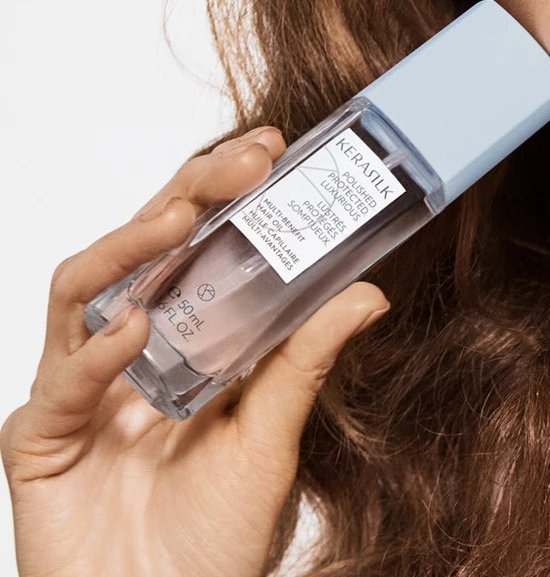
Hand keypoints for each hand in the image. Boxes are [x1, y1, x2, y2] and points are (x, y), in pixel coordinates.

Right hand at [1, 126, 390, 576]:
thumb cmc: (216, 537)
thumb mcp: (274, 434)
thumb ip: (307, 360)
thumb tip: (370, 290)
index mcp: (187, 333)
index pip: (199, 238)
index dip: (226, 189)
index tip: (272, 148)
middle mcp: (130, 346)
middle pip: (144, 245)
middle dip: (188, 193)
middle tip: (239, 165)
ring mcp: (83, 387)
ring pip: (83, 288)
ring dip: (129, 245)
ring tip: (177, 220)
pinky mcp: (42, 438)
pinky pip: (59, 380)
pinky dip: (95, 351)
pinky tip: (131, 331)